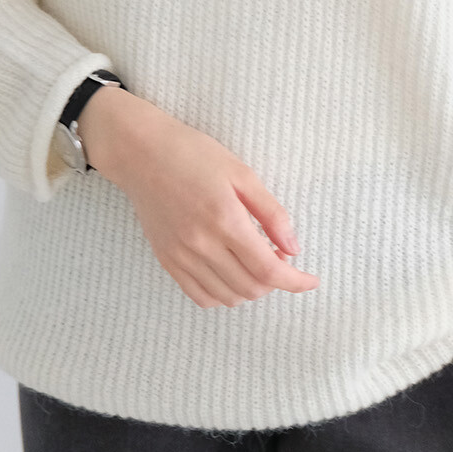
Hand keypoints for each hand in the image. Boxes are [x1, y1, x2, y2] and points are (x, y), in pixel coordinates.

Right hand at [78, 85, 320, 308]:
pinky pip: (201, 297)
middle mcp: (201, 244)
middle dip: (275, 282)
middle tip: (278, 256)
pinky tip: (230, 274)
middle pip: (251, 288)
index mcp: (225, 219)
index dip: (295, 282)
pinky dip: (223, 295)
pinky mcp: (167, 261)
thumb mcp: (242, 173)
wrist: (141, 153)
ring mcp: (181, 256)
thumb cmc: (193, 155)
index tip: (311, 280)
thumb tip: (294, 249)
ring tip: (254, 262)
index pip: (268, 270)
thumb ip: (272, 213)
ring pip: (228, 297)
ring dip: (251, 289)